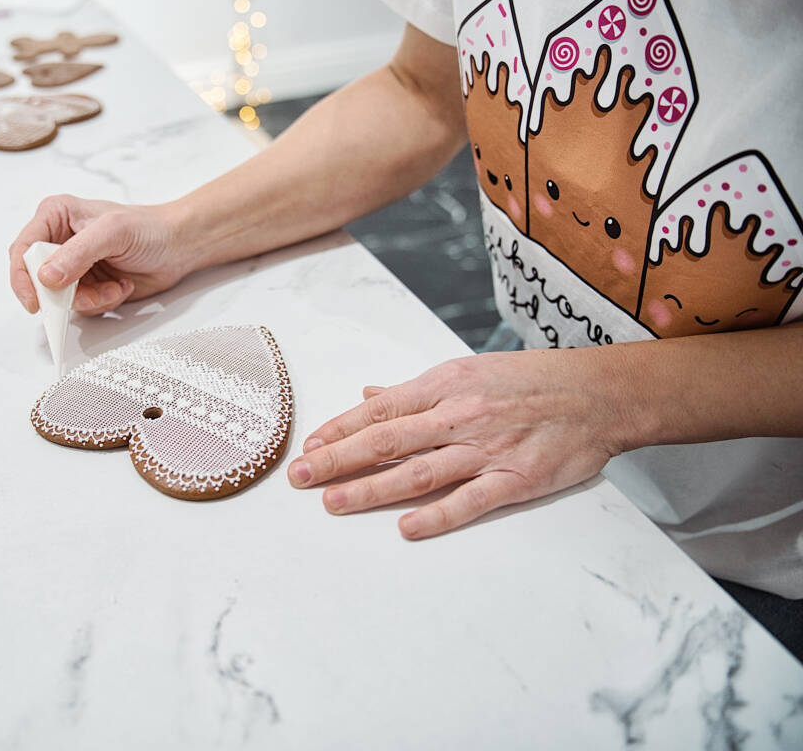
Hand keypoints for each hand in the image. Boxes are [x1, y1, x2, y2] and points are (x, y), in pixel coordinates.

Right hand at [9, 195, 189, 315]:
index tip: (34, 301)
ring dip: (89, 298)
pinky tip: (120, 287)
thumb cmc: (149, 228)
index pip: (23, 248)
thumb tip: (46, 276)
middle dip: (64, 293)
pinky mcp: (87, 285)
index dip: (22, 277)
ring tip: (115, 286)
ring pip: (60, 297)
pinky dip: (102, 302)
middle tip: (88, 293)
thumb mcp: (112, 232)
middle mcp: (59, 241)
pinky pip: (81, 306)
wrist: (178, 246)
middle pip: (37, 278)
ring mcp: (72, 266)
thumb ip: (77, 253)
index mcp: (55, 216)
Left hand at [287, 349, 628, 538]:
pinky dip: (437, 514)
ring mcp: (487, 449)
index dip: (339, 429)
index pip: (380, 410)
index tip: (308, 446)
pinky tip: (405, 527)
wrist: (600, 394)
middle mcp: (460, 415)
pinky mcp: (517, 479)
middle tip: (300, 477)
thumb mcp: (468, 371)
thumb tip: (370, 395)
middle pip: (387, 441)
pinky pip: (470, 501)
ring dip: (372, 489)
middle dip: (338, 459)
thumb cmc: (531, 380)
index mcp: (445, 386)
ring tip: (334, 503)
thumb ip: (416, 391)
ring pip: (418, 472)